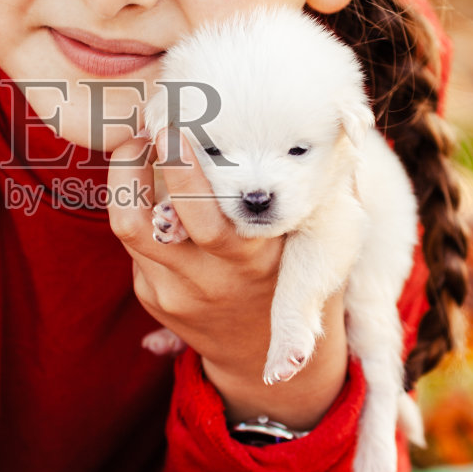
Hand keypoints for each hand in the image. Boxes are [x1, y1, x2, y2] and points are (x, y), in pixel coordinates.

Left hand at [107, 126, 348, 428]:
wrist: (261, 354)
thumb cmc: (298, 270)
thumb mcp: (324, 234)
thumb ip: (319, 183)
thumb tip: (347, 117)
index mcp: (253, 258)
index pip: (206, 210)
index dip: (185, 168)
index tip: (177, 127)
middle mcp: (210, 278)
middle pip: (154, 217)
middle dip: (139, 165)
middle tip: (149, 126)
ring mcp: (174, 291)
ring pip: (129, 224)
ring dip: (125, 178)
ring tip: (140, 145)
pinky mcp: (150, 295)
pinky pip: (132, 240)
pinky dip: (137, 204)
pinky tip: (151, 181)